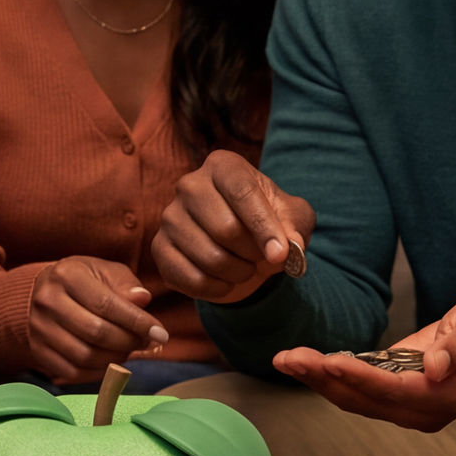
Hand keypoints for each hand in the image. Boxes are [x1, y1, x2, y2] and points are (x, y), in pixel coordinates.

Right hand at [27, 256, 168, 384]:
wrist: (47, 291)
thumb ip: (127, 285)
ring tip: (129, 350)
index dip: (137, 322)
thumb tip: (143, 299)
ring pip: (84, 356)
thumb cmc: (85, 280)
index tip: (161, 333)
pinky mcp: (37, 351)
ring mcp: (39, 328)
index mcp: (66, 275)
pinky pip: (72, 372)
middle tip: (146, 343)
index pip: (106, 304)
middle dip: (129, 342)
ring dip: (115, 358)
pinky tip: (111, 361)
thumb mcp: (107, 272)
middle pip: (95, 332)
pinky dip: (98, 373)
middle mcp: (47, 301)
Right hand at [150, 149, 316, 303]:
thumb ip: (296, 225)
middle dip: (253, 253)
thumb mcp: (292, 217)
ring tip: (247, 268)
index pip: (242, 193)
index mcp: (223, 166)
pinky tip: (226, 281)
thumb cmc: (267, 222)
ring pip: (210, 258)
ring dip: (239, 273)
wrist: (240, 243)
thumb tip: (291, 244)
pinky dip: (218, 288)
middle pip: (225, 228)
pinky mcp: (159, 248)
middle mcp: (189, 185)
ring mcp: (169, 217)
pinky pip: (191, 278)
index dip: (264, 227)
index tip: (282, 255)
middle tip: (263, 259)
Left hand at [273, 295, 455, 431]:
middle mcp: (421, 410)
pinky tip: (301, 362)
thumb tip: (436, 368)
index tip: (330, 362)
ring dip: (318, 379)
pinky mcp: (393, 393)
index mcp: (445, 398)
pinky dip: (327, 376)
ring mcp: (405, 406)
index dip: (361, 378)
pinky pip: (355, 389)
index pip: (396, 391)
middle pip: (365, 400)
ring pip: (353, 398)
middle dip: (325, 380)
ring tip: (285, 360)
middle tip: (289, 360)